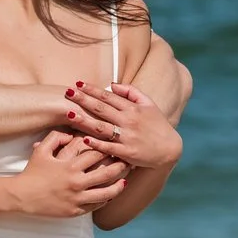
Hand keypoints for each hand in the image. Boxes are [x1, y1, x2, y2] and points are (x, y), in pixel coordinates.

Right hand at [7, 131, 127, 217]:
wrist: (22, 196)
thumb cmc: (32, 172)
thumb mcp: (41, 150)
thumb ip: (56, 137)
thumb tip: (71, 133)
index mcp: (70, 166)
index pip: (96, 154)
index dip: (108, 148)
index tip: (117, 145)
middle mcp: (76, 182)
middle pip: (106, 172)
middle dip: (119, 166)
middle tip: (129, 161)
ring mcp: (77, 198)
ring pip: (106, 192)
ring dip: (118, 185)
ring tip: (125, 180)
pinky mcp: (75, 210)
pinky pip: (96, 205)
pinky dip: (106, 199)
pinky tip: (111, 194)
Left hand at [63, 82, 181, 171]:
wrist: (170, 149)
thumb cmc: (158, 125)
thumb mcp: (149, 104)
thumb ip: (131, 92)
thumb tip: (111, 84)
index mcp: (132, 108)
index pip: (108, 96)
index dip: (92, 89)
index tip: (77, 84)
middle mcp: (128, 120)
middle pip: (102, 108)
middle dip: (83, 100)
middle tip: (67, 93)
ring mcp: (127, 137)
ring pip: (102, 127)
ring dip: (85, 120)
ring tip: (70, 114)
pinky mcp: (128, 152)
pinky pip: (110, 147)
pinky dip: (98, 144)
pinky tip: (85, 140)